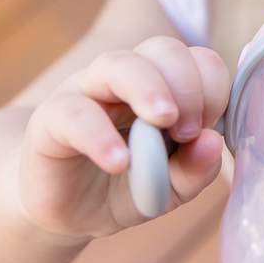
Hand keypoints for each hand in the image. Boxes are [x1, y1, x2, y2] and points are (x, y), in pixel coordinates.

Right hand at [18, 37, 229, 238]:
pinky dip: (100, 135)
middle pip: (162, 49)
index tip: (209, 127)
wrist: (68, 213)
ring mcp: (86, 91)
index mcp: (164, 84)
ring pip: (117, 63)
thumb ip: (195, 168)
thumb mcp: (170, 188)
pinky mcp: (50, 118)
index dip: (211, 87)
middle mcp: (127, 78)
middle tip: (190, 129)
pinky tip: (119, 162)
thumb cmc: (126, 187)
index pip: (198, 59)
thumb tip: (213, 142)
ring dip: (148, 88)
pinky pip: (74, 112)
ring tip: (164, 121)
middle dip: (187, 84)